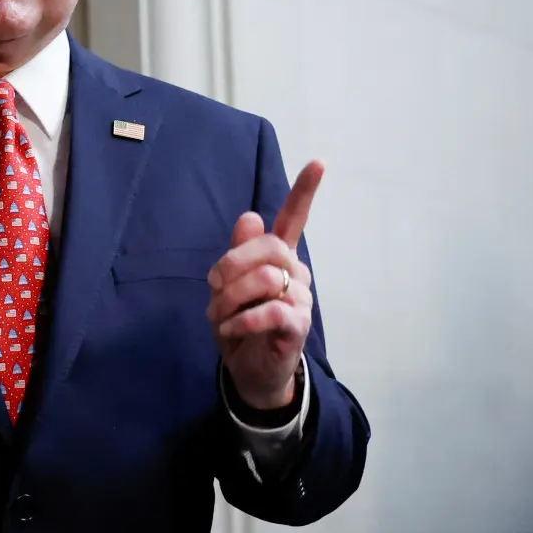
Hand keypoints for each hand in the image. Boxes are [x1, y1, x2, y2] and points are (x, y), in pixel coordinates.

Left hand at [205, 160, 323, 409]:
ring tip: (221, 317)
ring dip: (230, 299)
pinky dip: (242, 320)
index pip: (294, 218)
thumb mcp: (227, 287)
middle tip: (213, 289)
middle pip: (268, 247)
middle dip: (231, 265)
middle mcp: (295, 272)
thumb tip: (251, 216)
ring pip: (265, 279)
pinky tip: (230, 329)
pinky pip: (270, 311)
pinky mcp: (299, 325)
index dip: (305, 191)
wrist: (248, 370)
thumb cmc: (240, 323)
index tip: (319, 161)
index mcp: (278, 257)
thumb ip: (238, 253)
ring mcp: (301, 298)